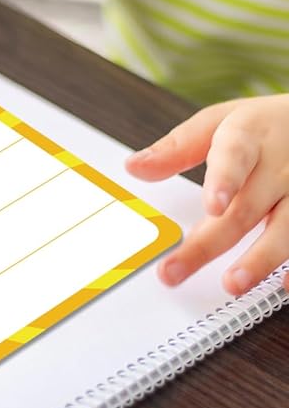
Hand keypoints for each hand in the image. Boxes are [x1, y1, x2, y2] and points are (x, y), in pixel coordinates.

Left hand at [126, 94, 288, 294]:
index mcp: (249, 138)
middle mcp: (279, 168)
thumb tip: (134, 167)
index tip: (213, 206)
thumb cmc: (262, 127)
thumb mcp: (219, 122)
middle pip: (245, 209)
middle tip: (174, 270)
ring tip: (232, 283)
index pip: (236, 157)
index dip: (225, 181)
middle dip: (209, 243)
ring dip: (260, 259)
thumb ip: (178, 147)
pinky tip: (283, 285)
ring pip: (285, 229)